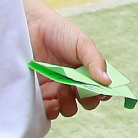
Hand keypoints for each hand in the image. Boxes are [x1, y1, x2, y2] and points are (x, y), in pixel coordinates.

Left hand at [24, 0, 109, 119]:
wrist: (29, 26)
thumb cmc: (58, 31)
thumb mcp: (82, 43)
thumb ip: (96, 62)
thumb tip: (108, 83)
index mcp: (87, 71)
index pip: (100, 90)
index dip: (102, 94)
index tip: (98, 91)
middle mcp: (74, 82)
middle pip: (87, 103)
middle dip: (86, 100)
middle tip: (77, 89)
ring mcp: (56, 89)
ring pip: (69, 109)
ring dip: (69, 105)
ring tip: (61, 89)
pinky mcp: (39, 94)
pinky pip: (48, 111)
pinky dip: (52, 111)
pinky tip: (52, 103)